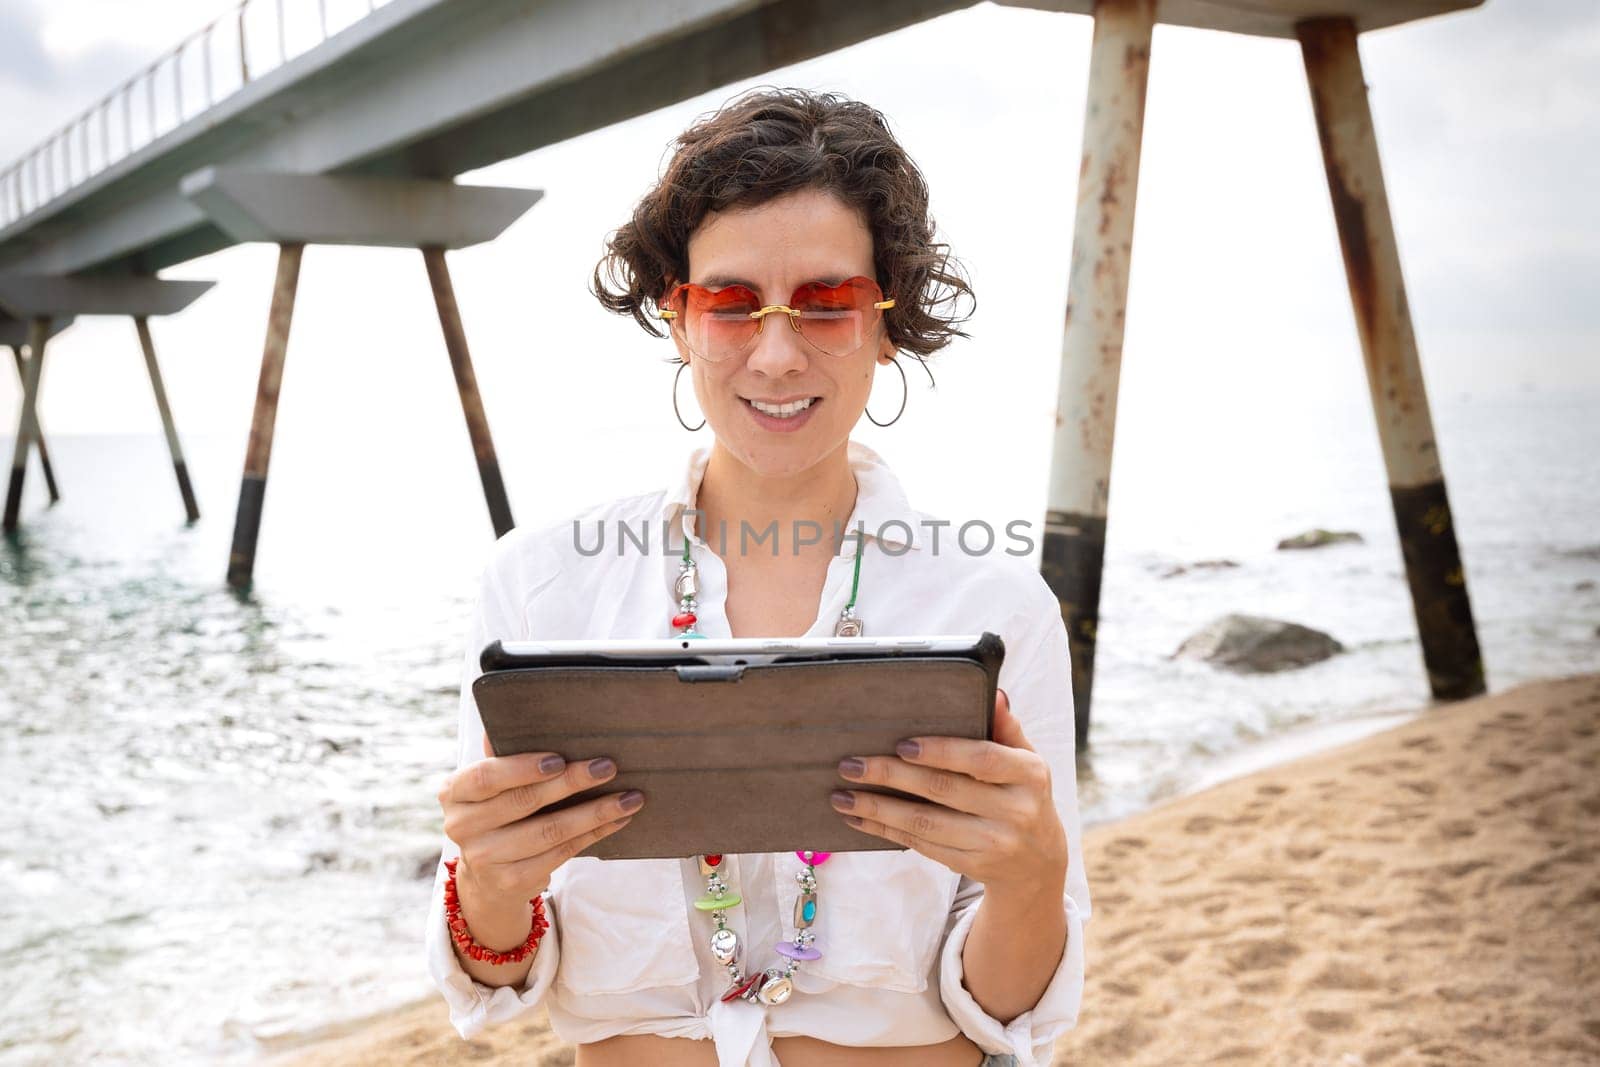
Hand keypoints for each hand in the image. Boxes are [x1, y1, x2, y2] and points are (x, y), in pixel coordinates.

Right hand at [437, 735, 643, 909]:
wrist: (488, 877)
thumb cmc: (498, 812)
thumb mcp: (491, 784)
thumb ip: (503, 754)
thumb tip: (519, 710)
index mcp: (454, 792)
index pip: (486, 776)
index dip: (523, 767)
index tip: (559, 758)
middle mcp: (462, 826)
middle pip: (524, 802)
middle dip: (571, 783)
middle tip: (607, 767)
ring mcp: (486, 858)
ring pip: (550, 831)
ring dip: (595, 812)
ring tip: (629, 798)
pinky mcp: (512, 881)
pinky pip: (562, 853)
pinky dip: (594, 834)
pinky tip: (618, 820)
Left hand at [830, 688, 1067, 897]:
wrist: (1038, 864)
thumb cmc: (1022, 795)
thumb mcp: (1026, 761)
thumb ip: (1006, 729)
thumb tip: (993, 694)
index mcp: (1030, 775)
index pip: (982, 759)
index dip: (941, 751)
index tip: (901, 744)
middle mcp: (1016, 811)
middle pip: (944, 790)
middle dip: (892, 776)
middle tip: (852, 765)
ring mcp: (994, 843)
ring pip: (926, 823)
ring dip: (879, 808)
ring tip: (843, 795)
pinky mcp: (972, 865)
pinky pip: (921, 844)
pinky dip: (886, 830)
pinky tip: (859, 817)